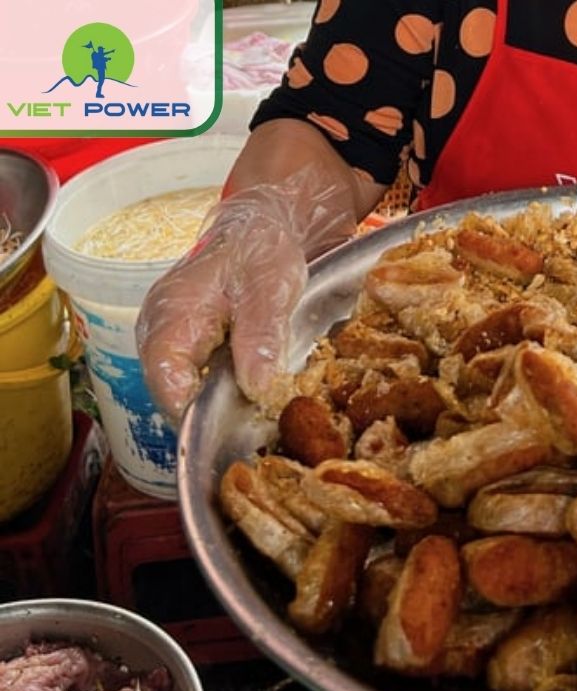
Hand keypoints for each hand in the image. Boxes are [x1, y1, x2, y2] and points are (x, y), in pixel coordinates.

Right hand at [136, 169, 354, 422]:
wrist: (258, 227)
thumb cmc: (260, 251)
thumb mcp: (269, 289)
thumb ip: (260, 338)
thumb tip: (257, 389)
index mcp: (170, 320)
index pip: (168, 389)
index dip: (200, 419)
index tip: (242, 431)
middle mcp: (159, 335)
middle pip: (176, 398)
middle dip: (217, 417)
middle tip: (264, 425)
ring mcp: (170, 343)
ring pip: (189, 394)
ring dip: (223, 406)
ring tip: (264, 411)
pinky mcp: (187, 347)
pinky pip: (200, 382)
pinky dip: (227, 391)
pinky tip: (256, 392)